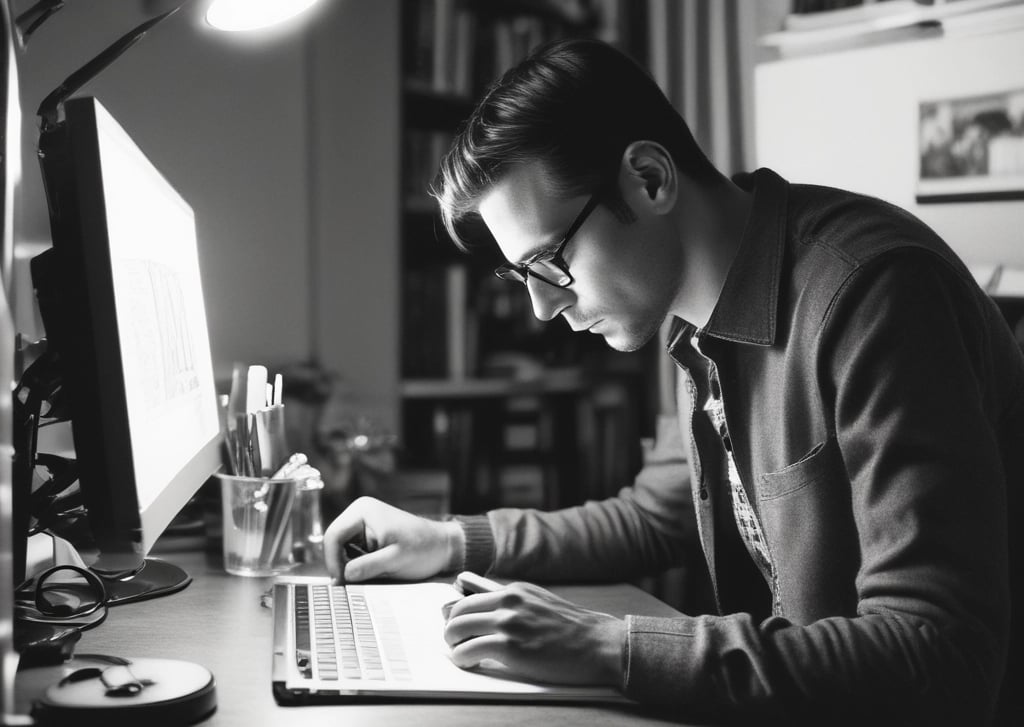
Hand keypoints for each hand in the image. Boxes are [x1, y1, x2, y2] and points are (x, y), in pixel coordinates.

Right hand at [323, 496, 463, 582]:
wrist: (441, 547)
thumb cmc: (423, 550)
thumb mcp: (395, 560)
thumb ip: (368, 566)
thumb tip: (344, 575)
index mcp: (363, 510)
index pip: (333, 535)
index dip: (332, 561)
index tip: (341, 582)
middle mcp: (359, 512)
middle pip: (333, 541)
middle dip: (339, 563)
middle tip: (347, 585)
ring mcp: (362, 522)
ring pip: (340, 548)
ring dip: (347, 565)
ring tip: (362, 578)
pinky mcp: (366, 534)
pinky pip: (350, 550)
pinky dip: (355, 564)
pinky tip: (367, 572)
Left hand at [444, 581, 625, 686]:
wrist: (598, 644)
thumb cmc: (569, 627)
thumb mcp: (536, 601)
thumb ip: (505, 596)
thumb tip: (468, 584)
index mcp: (514, 591)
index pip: (467, 597)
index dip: (456, 616)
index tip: (456, 628)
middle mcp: (509, 602)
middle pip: (458, 612)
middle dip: (451, 630)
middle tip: (457, 644)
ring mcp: (509, 623)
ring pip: (457, 629)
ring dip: (453, 645)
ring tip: (462, 655)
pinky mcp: (511, 647)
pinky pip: (469, 651)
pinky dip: (462, 659)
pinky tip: (470, 664)